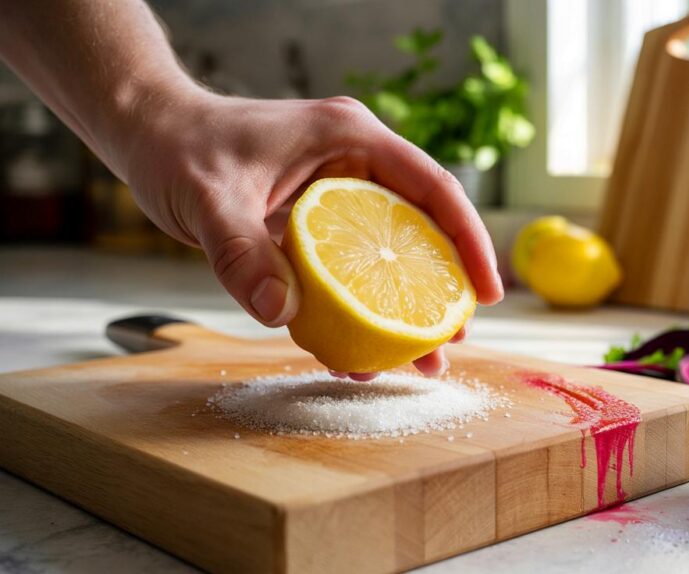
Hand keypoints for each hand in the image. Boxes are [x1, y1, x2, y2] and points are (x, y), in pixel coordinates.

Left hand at [112, 89, 502, 376]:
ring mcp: (339, 191)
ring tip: (416, 362)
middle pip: (422, 227)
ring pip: (391, 251)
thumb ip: (241, 253)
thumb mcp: (209, 199)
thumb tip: (279, 314)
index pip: (431, 187)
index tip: (486, 293)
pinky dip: (359, 306)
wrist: (150, 134)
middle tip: (451, 343)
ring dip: (405, 305)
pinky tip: (359, 350)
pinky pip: (353, 265)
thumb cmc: (180, 148)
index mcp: (350, 139)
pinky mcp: (318, 219)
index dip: (468, 239)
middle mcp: (355, 163)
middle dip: (442, 287)